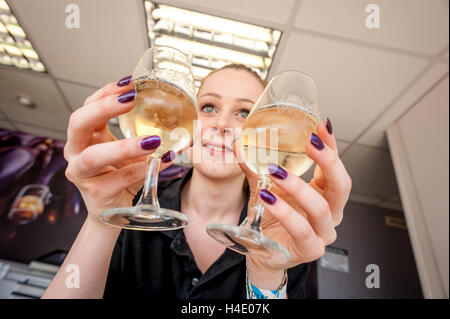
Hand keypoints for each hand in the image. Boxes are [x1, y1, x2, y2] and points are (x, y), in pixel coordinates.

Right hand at [64, 76, 175, 229]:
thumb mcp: (127, 151)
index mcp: (83, 137)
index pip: (87, 107)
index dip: (105, 93)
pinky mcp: (96, 193)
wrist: (112, 211)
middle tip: (131, 100)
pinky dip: (145, 169)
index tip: (129, 83)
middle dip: (104, 109)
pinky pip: (121, 178)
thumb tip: (176, 115)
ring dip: (125, 146)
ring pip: (94, 157)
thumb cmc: (119, 176)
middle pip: (78, 124)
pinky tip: (165, 161)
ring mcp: (82, 174)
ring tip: (153, 140)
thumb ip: (141, 133)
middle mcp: (76, 152)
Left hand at [234, 119, 351, 277]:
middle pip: (341, 186)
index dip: (331, 146)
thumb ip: (255, 168)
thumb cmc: (270, 220)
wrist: (263, 253)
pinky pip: (302, 230)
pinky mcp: (310, 249)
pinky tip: (268, 197)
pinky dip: (285, 212)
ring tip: (275, 171)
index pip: (334, 167)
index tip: (322, 126)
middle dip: (328, 161)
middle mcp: (330, 213)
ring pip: (320, 208)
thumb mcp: (265, 188)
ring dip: (298, 186)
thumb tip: (239, 143)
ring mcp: (323, 233)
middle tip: (310, 142)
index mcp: (324, 194)